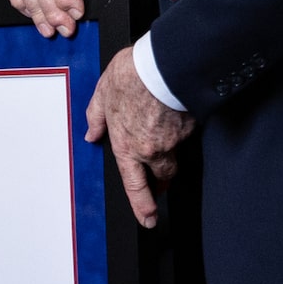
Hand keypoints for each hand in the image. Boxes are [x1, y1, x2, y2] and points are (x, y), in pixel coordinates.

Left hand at [87, 46, 193, 227]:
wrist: (162, 63)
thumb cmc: (132, 76)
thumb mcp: (103, 94)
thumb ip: (96, 117)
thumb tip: (91, 132)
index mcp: (127, 146)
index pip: (135, 186)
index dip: (142, 207)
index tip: (148, 220)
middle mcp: (151, 149)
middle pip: (163, 175)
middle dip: (162, 180)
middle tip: (160, 180)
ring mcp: (174, 140)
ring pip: (176, 154)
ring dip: (170, 150)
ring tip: (163, 128)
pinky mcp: (191, 127)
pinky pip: (186, 132)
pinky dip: (180, 125)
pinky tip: (173, 109)